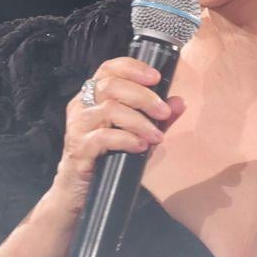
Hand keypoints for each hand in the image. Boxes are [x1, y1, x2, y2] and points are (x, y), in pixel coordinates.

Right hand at [54, 56, 186, 201]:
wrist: (80, 189)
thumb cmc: (108, 155)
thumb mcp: (136, 132)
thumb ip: (156, 117)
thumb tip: (179, 102)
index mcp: (93, 95)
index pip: (109, 68)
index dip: (133, 68)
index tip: (156, 77)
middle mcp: (81, 105)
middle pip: (111, 86)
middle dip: (143, 97)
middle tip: (163, 112)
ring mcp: (77, 126)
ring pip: (109, 110)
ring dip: (139, 121)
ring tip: (157, 135)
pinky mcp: (78, 148)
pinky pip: (103, 137)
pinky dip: (127, 139)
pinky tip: (141, 146)